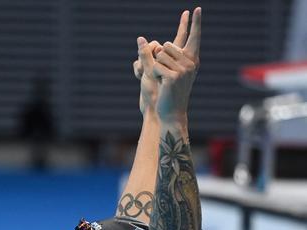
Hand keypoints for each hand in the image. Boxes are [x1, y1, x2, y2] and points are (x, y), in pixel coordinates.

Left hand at [152, 7, 201, 123]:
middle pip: (167, 45)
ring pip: (160, 55)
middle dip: (159, 58)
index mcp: (191, 60)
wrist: (171, 111)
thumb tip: (141, 38)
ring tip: (164, 80)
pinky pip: (156, 66)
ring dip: (156, 68)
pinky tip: (162, 84)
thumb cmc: (167, 90)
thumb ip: (156, 54)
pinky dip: (154, 75)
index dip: (194, 23)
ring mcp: (183, 70)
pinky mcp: (174, 76)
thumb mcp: (163, 70)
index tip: (196, 8)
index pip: (193, 37)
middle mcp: (190, 63)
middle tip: (165, 75)